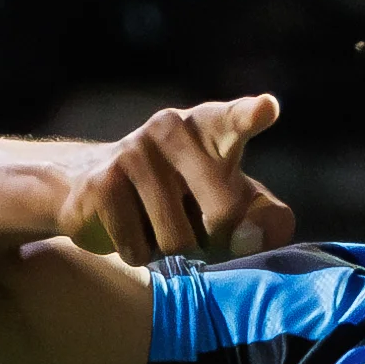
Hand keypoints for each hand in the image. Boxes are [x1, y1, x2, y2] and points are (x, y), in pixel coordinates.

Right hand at [60, 94, 296, 266]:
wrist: (98, 188)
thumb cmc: (185, 196)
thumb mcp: (235, 202)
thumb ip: (265, 219)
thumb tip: (249, 241)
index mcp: (210, 126)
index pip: (233, 120)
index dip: (249, 116)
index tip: (266, 109)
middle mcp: (171, 128)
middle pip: (223, 213)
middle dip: (218, 240)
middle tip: (202, 231)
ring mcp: (133, 152)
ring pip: (177, 241)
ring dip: (173, 252)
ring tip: (158, 224)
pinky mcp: (103, 184)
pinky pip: (138, 249)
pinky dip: (139, 254)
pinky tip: (128, 227)